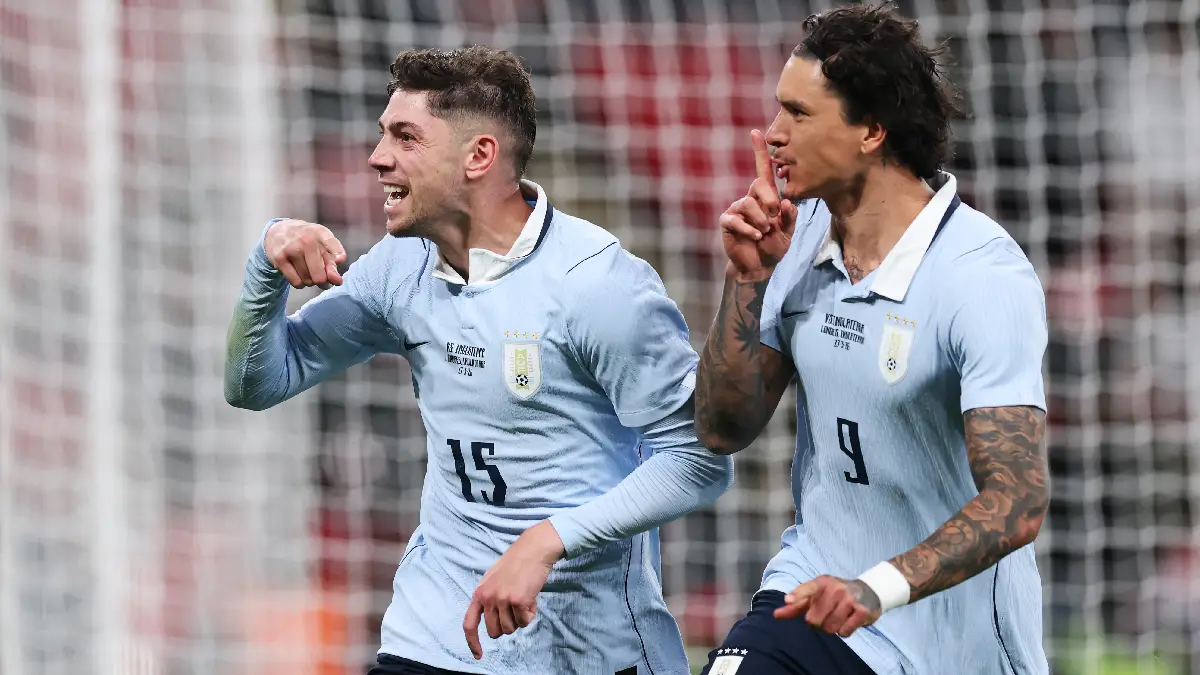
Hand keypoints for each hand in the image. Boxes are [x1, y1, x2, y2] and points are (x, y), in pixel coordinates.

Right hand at [264, 219, 346, 289]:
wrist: (279, 231)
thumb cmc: (308, 241)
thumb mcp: (323, 245)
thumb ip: (332, 263)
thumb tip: (337, 281)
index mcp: (321, 233)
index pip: (333, 244)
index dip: (338, 254)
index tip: (340, 260)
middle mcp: (307, 240)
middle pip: (320, 276)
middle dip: (322, 280)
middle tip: (321, 276)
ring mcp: (291, 249)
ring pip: (308, 281)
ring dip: (310, 281)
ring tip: (308, 270)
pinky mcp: (279, 259)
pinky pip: (296, 282)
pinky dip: (300, 283)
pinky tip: (299, 274)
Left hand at [463, 521, 564, 659]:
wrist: (532, 550)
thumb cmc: (516, 563)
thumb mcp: (493, 580)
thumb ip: (489, 599)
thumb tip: (493, 622)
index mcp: (479, 593)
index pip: (469, 624)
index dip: (472, 642)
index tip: (479, 655)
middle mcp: (488, 598)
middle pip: (495, 632)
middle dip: (507, 625)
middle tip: (515, 609)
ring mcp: (502, 600)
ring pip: (511, 629)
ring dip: (520, 619)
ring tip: (523, 599)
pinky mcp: (518, 601)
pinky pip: (525, 622)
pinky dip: (531, 614)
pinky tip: (531, 598)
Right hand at [719, 129, 797, 282]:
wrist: (759, 267)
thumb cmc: (774, 247)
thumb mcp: (788, 233)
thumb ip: (790, 217)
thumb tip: (786, 202)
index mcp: (766, 198)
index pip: (763, 170)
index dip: (760, 152)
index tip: (757, 132)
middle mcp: (751, 199)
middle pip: (758, 183)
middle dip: (770, 199)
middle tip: (775, 216)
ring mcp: (738, 209)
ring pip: (748, 203)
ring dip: (761, 219)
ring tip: (765, 232)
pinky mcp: (728, 221)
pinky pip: (736, 218)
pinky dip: (748, 228)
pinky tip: (755, 237)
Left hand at [772, 575, 882, 637]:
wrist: (869, 591)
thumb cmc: (835, 595)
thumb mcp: (817, 595)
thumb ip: (796, 605)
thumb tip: (776, 614)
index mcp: (822, 582)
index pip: (808, 588)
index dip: (797, 595)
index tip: (788, 601)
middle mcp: (835, 588)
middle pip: (814, 619)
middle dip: (818, 623)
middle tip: (826, 615)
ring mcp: (849, 599)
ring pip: (829, 628)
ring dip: (831, 628)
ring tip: (838, 617)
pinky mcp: (862, 611)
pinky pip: (844, 632)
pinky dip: (844, 631)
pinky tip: (848, 620)